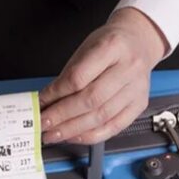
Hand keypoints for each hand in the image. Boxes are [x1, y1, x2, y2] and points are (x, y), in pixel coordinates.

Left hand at [40, 8, 167, 144]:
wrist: (139, 41)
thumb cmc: (108, 45)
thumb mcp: (84, 51)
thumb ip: (66, 78)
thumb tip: (45, 104)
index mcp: (112, 47)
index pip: (78, 77)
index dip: (55, 94)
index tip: (39, 104)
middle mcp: (129, 68)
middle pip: (90, 100)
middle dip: (62, 116)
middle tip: (43, 124)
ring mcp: (137, 88)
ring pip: (101, 117)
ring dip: (73, 130)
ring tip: (54, 134)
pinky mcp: (139, 104)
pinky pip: (113, 127)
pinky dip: (91, 136)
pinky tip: (74, 137)